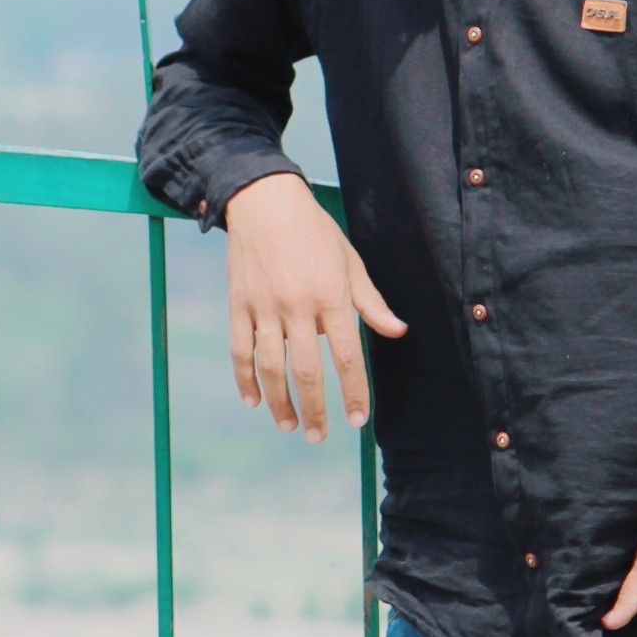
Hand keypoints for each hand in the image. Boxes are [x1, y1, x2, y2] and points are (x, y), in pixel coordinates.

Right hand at [221, 172, 406, 440]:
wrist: (263, 201)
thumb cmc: (314, 231)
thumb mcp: (350, 261)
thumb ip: (371, 302)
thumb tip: (397, 332)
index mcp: (330, 295)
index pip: (346, 355)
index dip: (353, 391)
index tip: (357, 419)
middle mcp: (296, 305)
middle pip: (306, 370)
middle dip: (315, 409)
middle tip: (320, 436)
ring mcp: (263, 306)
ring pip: (270, 366)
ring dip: (280, 402)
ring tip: (289, 426)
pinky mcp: (238, 304)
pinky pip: (239, 349)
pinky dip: (244, 378)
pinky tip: (254, 400)